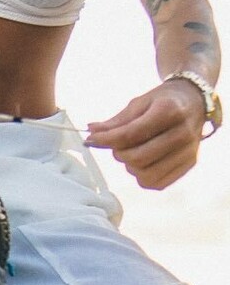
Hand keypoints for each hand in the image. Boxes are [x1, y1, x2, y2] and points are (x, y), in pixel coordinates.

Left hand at [86, 79, 205, 188]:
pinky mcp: (189, 164)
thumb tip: (90, 132)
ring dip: (130, 167)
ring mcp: (188, 151)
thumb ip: (116, 121)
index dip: (106, 140)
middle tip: (117, 146)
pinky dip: (143, 177)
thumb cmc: (162, 101)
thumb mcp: (139, 103)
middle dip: (119, 154)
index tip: (92, 139)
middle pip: (138, 157)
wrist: (194, 102)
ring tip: (132, 153)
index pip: (131, 134)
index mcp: (169, 110)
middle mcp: (182, 132)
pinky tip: (143, 163)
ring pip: (146, 175)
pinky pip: (157, 183)